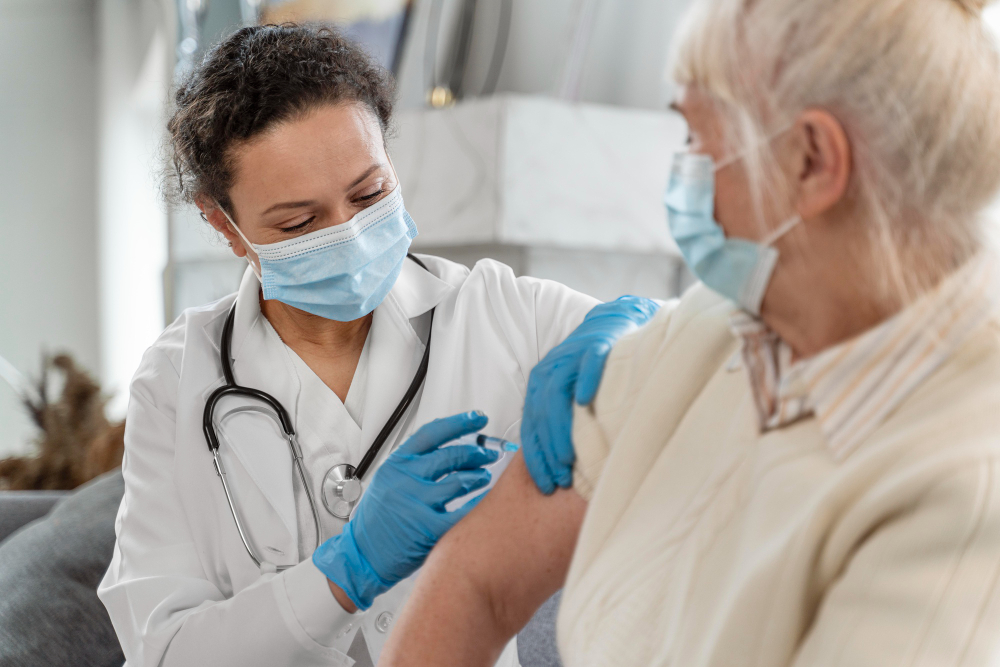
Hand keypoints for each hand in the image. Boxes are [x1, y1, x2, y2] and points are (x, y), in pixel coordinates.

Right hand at [313, 411, 498, 610]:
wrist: (361, 556)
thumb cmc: (376, 521)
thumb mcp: (387, 481)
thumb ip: (414, 464)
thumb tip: (451, 448)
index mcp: (395, 464)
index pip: (433, 433)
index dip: (459, 423)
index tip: (478, 419)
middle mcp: (405, 480)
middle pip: (451, 455)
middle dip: (477, 452)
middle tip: (489, 453)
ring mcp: (416, 504)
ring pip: (460, 481)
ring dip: (479, 476)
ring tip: (484, 476)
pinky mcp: (428, 529)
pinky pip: (463, 512)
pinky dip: (479, 503)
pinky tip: (486, 500)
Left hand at [522, 296, 660, 493]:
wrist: (612, 326)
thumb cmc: (591, 371)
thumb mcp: (569, 396)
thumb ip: (559, 423)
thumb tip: (559, 468)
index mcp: (538, 385)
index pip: (531, 427)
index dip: (536, 458)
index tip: (545, 485)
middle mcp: (550, 370)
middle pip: (541, 414)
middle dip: (548, 451)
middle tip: (560, 478)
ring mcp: (572, 357)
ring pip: (557, 393)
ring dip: (560, 427)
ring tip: (569, 457)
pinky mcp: (597, 346)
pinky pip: (588, 364)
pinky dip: (585, 381)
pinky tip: (584, 401)